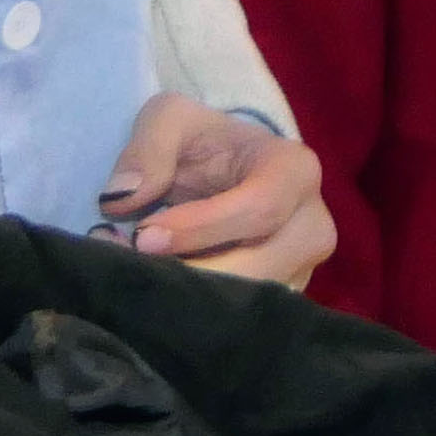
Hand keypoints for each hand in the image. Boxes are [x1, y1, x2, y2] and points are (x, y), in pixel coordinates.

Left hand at [96, 91, 336, 289]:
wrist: (224, 173)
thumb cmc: (202, 143)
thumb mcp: (169, 120)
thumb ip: (147, 148)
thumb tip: (123, 199)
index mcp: (296, 171)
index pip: (260, 208)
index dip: (201, 227)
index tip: (142, 235)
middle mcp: (312, 225)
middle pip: (258, 267)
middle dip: (189, 271)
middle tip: (128, 264)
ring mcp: (302, 268)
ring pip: (247, 301)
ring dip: (187, 295)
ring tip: (137, 276)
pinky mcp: (281, 299)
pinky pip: (239, 316)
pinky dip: (194, 310)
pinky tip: (159, 292)